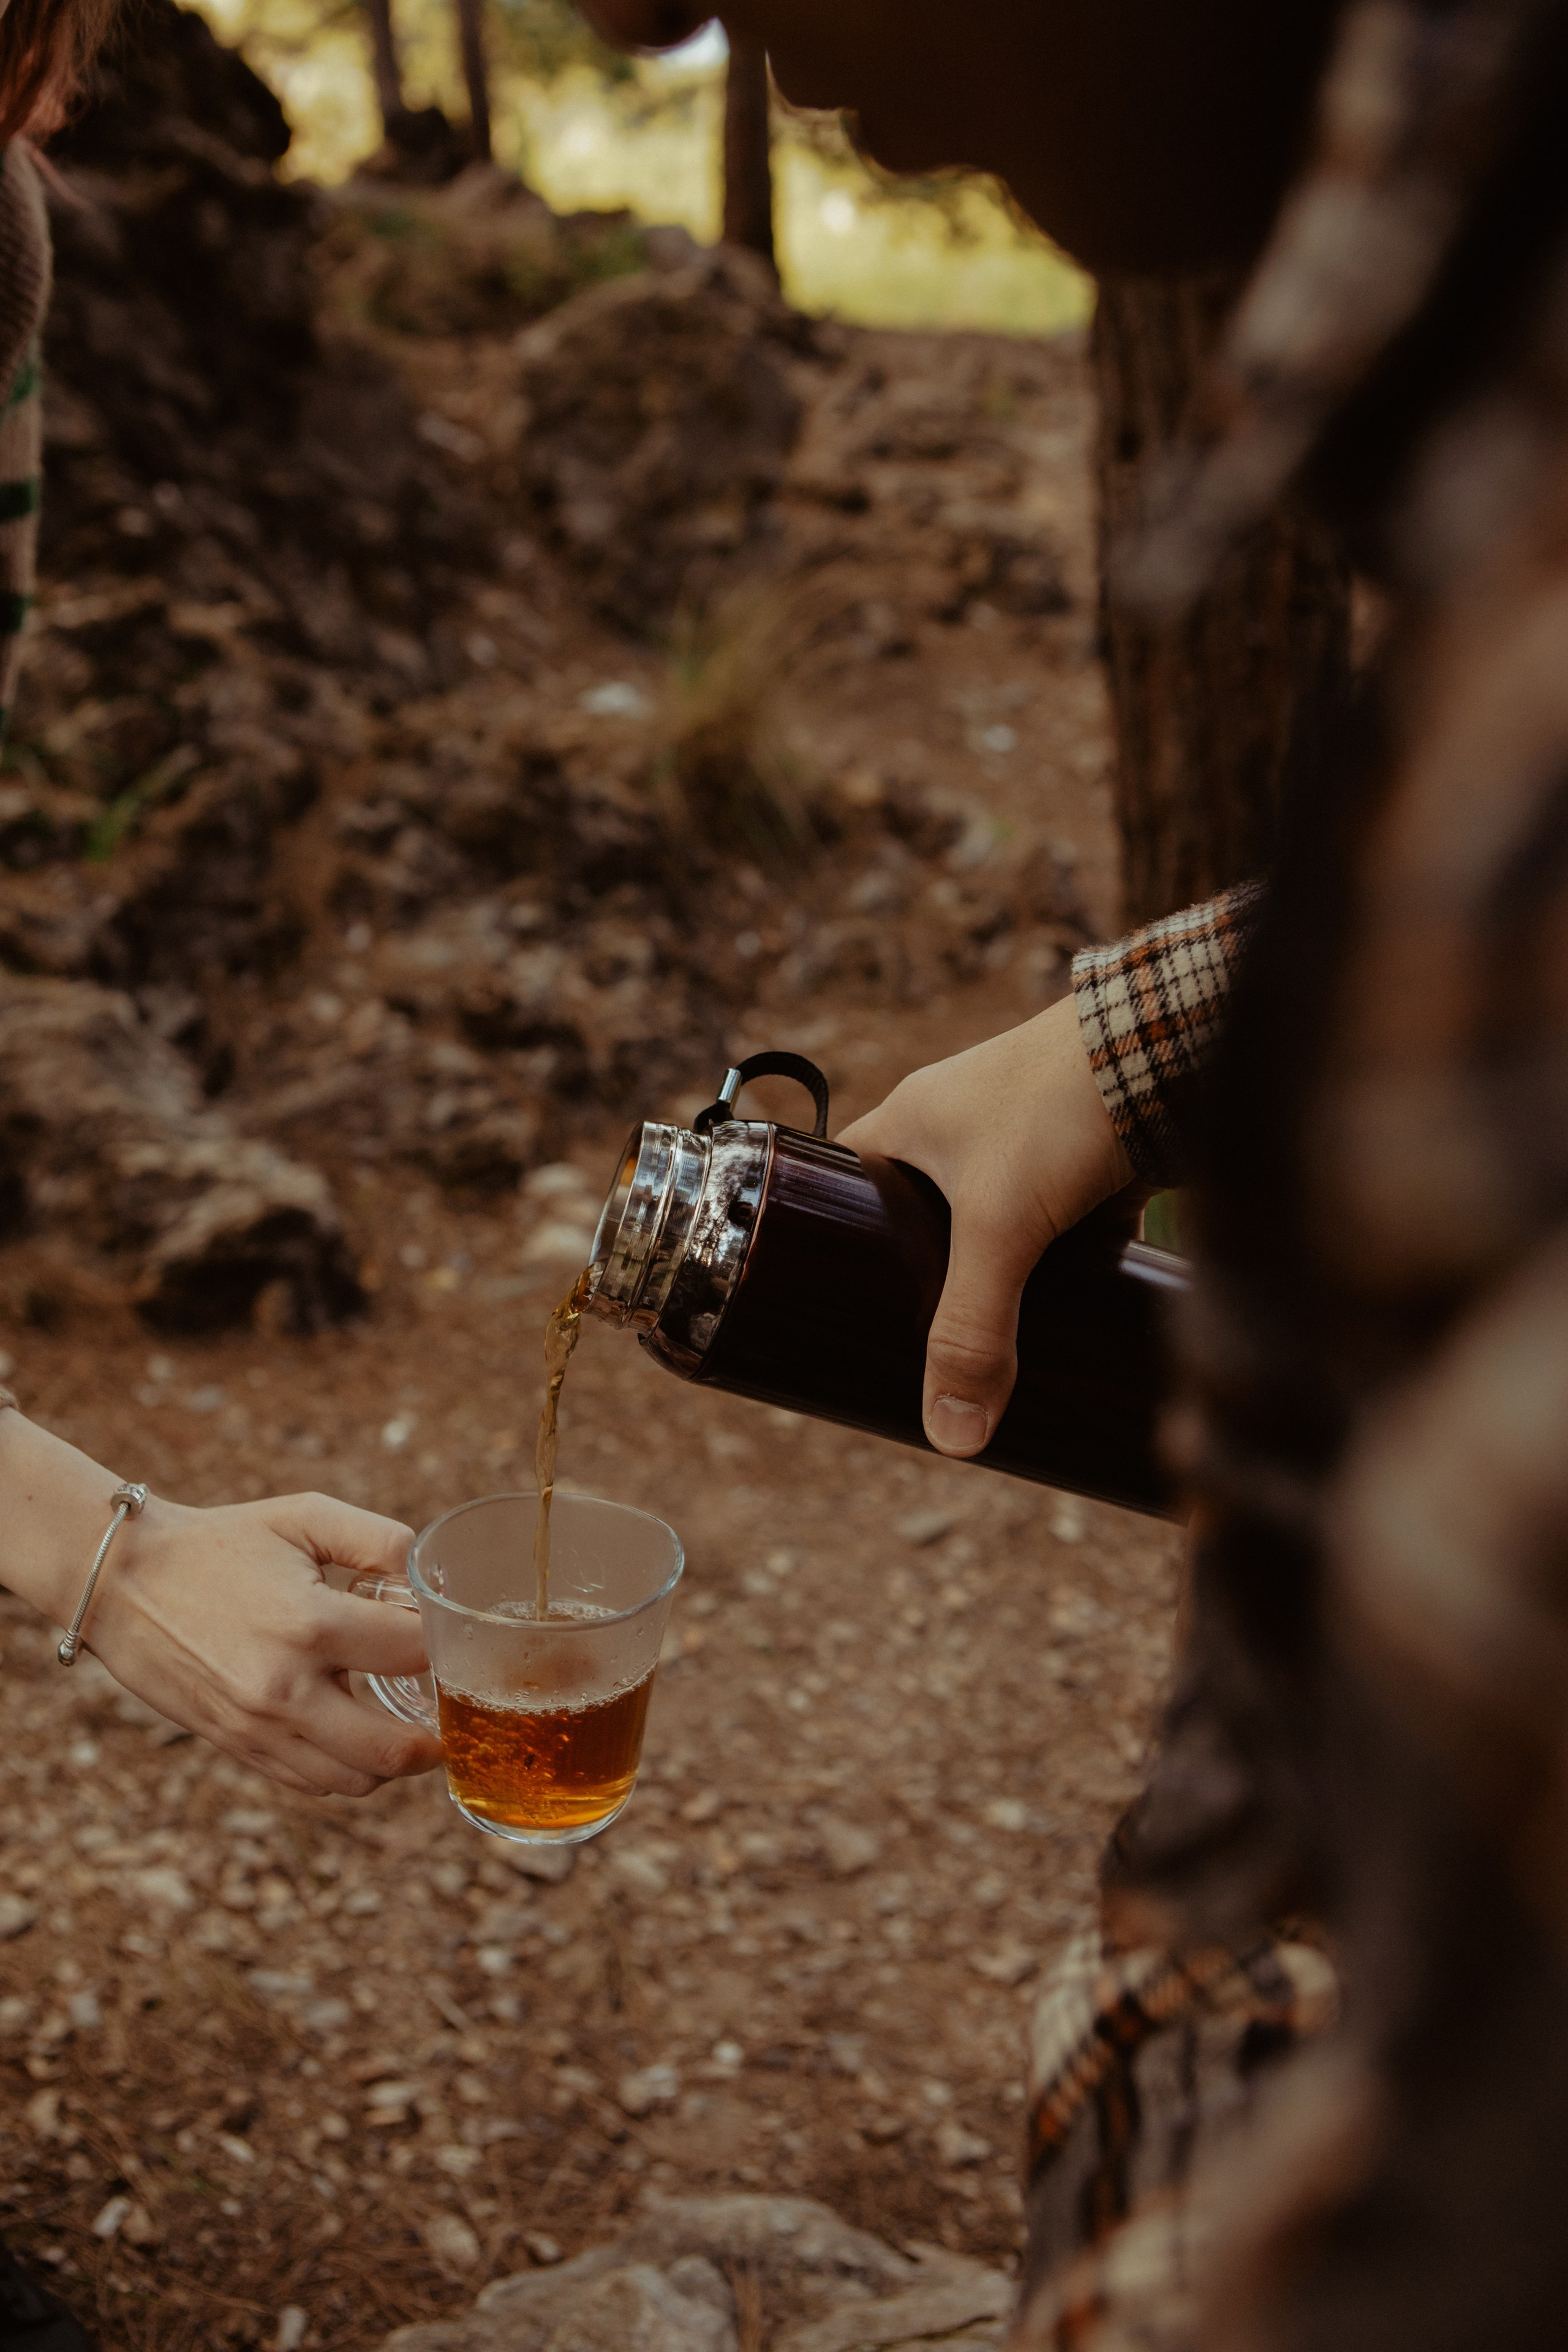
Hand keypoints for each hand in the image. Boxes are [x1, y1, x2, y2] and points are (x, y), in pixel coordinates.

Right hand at [0, 1408, 442, 1796]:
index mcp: (310, 1623)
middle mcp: (286, 1688)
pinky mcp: (238, 1747)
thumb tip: (433, 1579)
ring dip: (393, 1760)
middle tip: (452, 1713)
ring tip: (404, 1724)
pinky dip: (346, 1768)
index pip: (414, 1655)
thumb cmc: (222, 1543)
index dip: (443, 1645)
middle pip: (395, 1750)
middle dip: (437, 1736)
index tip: (447, 1636)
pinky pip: (313, 1783)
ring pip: (356, 1780)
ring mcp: (258, 1728)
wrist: (126, 1582)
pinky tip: (354, 1732)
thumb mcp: (304, 1516)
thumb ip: (379, 1539)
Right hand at [837, 993, 1131, 1456]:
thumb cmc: (1064, 1105)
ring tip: (985, 1359)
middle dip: (920, 1287)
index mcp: (911, 1121)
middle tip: (912, 1357)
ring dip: (998, 1287)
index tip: (826, 1306)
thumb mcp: (1000, 1224)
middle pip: (918, 1224)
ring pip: (995, 1236)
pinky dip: (1062, 1279)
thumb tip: (953, 1437)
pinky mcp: (1091, 1167)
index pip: (837, 1180)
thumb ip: (972, 1329)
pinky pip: (1063, 1237)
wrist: (1174, 1044)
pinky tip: (1064, 1329)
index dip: (824, 1240)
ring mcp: (1030, 1148)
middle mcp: (963, 1130)